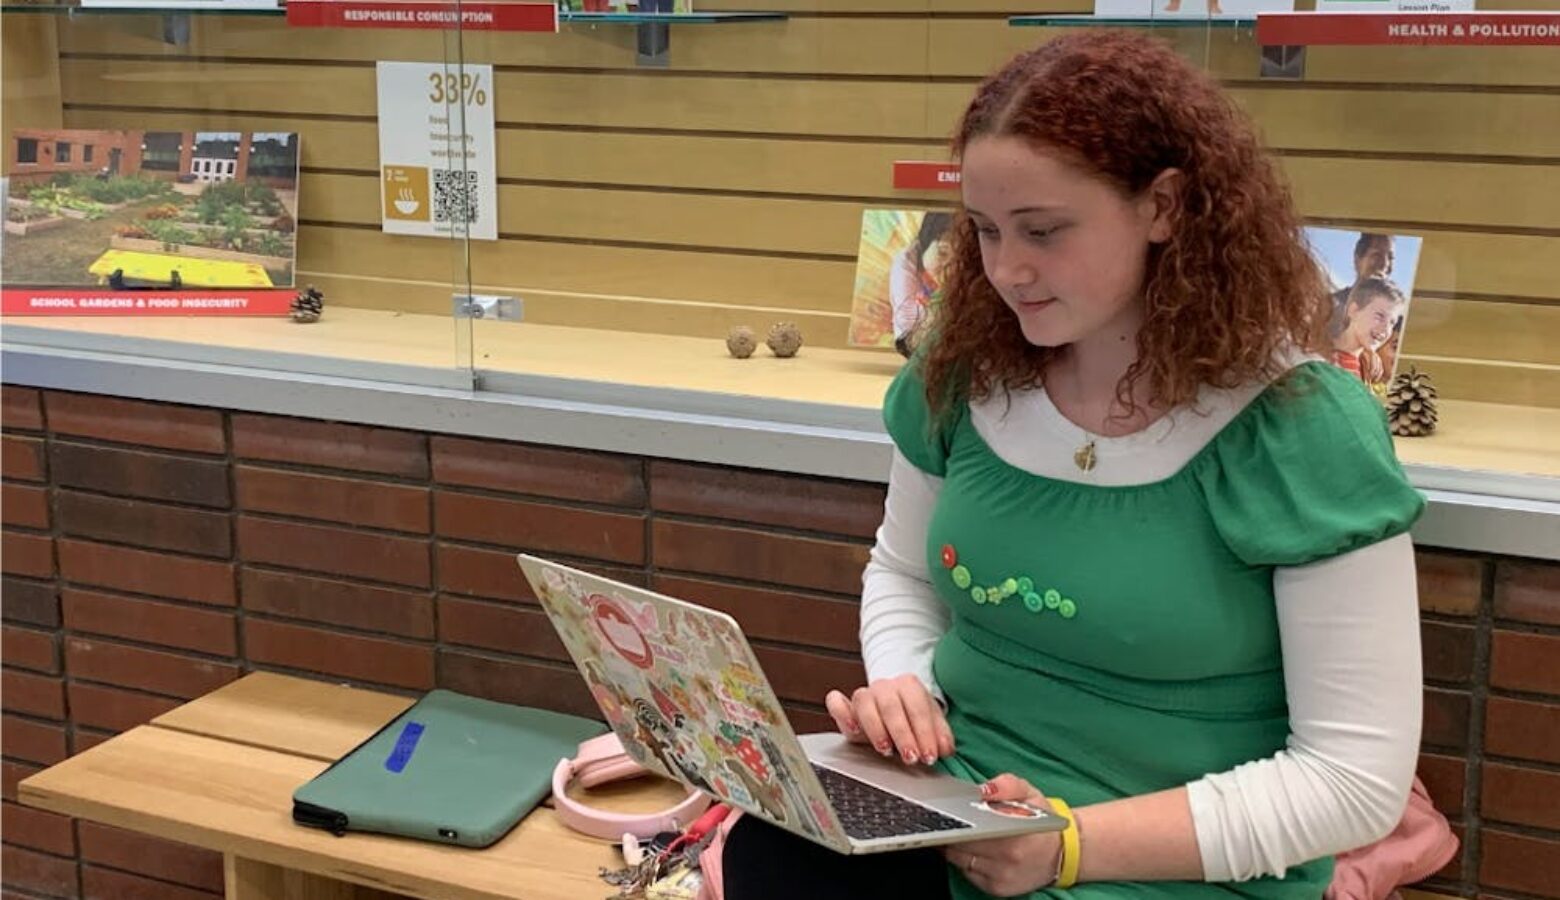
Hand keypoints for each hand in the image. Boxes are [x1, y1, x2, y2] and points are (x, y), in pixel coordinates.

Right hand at [824, 675, 953, 765]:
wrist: (893, 707)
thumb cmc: (912, 718)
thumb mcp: (930, 724)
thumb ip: (939, 736)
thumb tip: (945, 748)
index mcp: (909, 685)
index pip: (918, 707)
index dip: (925, 732)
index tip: (930, 755)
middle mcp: (884, 686)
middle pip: (891, 706)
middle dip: (903, 735)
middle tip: (911, 757)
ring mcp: (864, 694)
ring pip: (864, 703)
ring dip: (876, 729)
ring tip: (886, 750)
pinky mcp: (845, 706)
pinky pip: (835, 702)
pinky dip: (841, 713)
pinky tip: (852, 729)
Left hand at [944, 774, 1063, 896]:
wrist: (1061, 854)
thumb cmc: (1042, 822)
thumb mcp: (1029, 793)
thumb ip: (1007, 785)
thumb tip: (984, 790)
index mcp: (1014, 833)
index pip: (969, 828)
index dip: (955, 820)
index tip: (949, 812)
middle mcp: (1007, 858)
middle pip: (959, 845)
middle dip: (953, 832)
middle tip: (954, 821)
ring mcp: (1000, 877)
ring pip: (958, 860)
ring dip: (956, 847)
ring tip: (965, 834)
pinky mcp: (996, 889)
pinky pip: (967, 873)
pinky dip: (965, 861)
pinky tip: (974, 850)